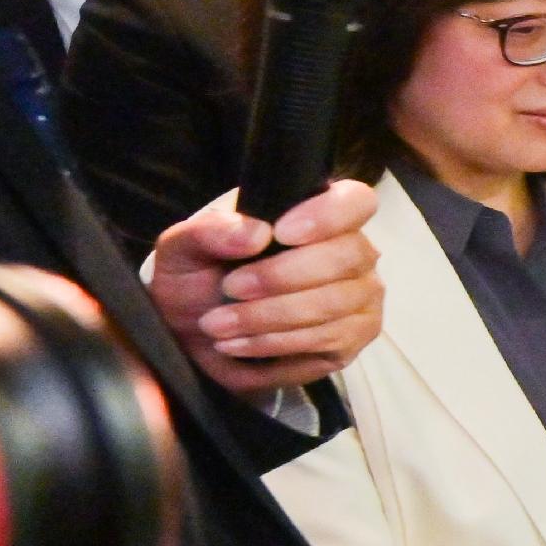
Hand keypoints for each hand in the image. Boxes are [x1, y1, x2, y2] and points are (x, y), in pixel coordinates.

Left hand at [148, 180, 381, 395]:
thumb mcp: (184, 248)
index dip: (327, 216)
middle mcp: (353, 252)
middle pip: (346, 257)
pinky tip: (239, 344)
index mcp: (320, 214)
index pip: (355, 201)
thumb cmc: (200, 279)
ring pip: (332, 304)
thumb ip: (210, 232)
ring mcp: (360, 297)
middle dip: (283, 276)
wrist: (199, 332)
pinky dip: (275, 343)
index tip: (280, 233)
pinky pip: (325, 340)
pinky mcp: (354, 338)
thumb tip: (256, 234)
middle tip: (231, 288)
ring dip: (269, 317)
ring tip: (219, 324)